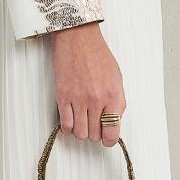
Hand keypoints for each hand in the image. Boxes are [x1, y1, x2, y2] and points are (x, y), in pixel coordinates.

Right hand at [50, 22, 124, 143]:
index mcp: (113, 96)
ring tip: (82, 123)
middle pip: (94, 135)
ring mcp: (78, 99)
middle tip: (93, 126)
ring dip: (81, 132)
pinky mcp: (63, 96)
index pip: (112, 132)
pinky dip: (68, 127)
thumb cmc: (98, 56)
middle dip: (94, 134)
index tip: (106, 139)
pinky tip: (71, 120)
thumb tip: (114, 121)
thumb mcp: (117, 79)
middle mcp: (96, 100)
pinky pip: (65, 124)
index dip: (109, 140)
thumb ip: (117, 102)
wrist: (78, 39)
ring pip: (79, 133)